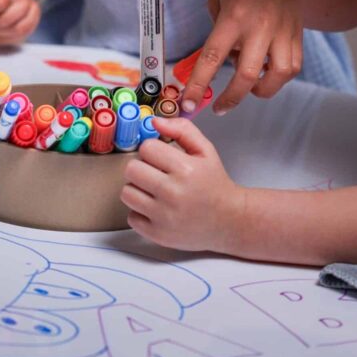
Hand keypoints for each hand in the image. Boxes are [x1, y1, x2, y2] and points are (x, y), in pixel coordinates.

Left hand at [121, 117, 245, 252]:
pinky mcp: (158, 234)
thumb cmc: (214, 183)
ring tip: (154, 191)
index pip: (146, 148)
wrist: (229, 220)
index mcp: (186, 169)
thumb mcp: (205, 150)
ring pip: (127, 193)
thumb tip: (153, 121)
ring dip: (138, 190)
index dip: (152, 150)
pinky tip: (156, 209)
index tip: (161, 158)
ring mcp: (164, 216)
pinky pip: (131, 217)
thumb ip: (182, 130)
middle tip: (155, 174)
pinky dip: (140, 213)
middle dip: (142, 168)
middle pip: (131, 170)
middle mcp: (173, 193)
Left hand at [180, 0, 332, 114]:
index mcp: (234, 15)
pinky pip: (292, 66)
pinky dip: (278, 77)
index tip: (188, 105)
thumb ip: (218, 32)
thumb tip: (224, 60)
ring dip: (261, 90)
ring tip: (249, 89)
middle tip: (220, 107)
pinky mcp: (298, 33)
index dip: (198, 86)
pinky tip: (266, 74)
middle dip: (231, 98)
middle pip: (247, 76)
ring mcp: (283, 31)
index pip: (213, 58)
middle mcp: (261, 26)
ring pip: (278, 76)